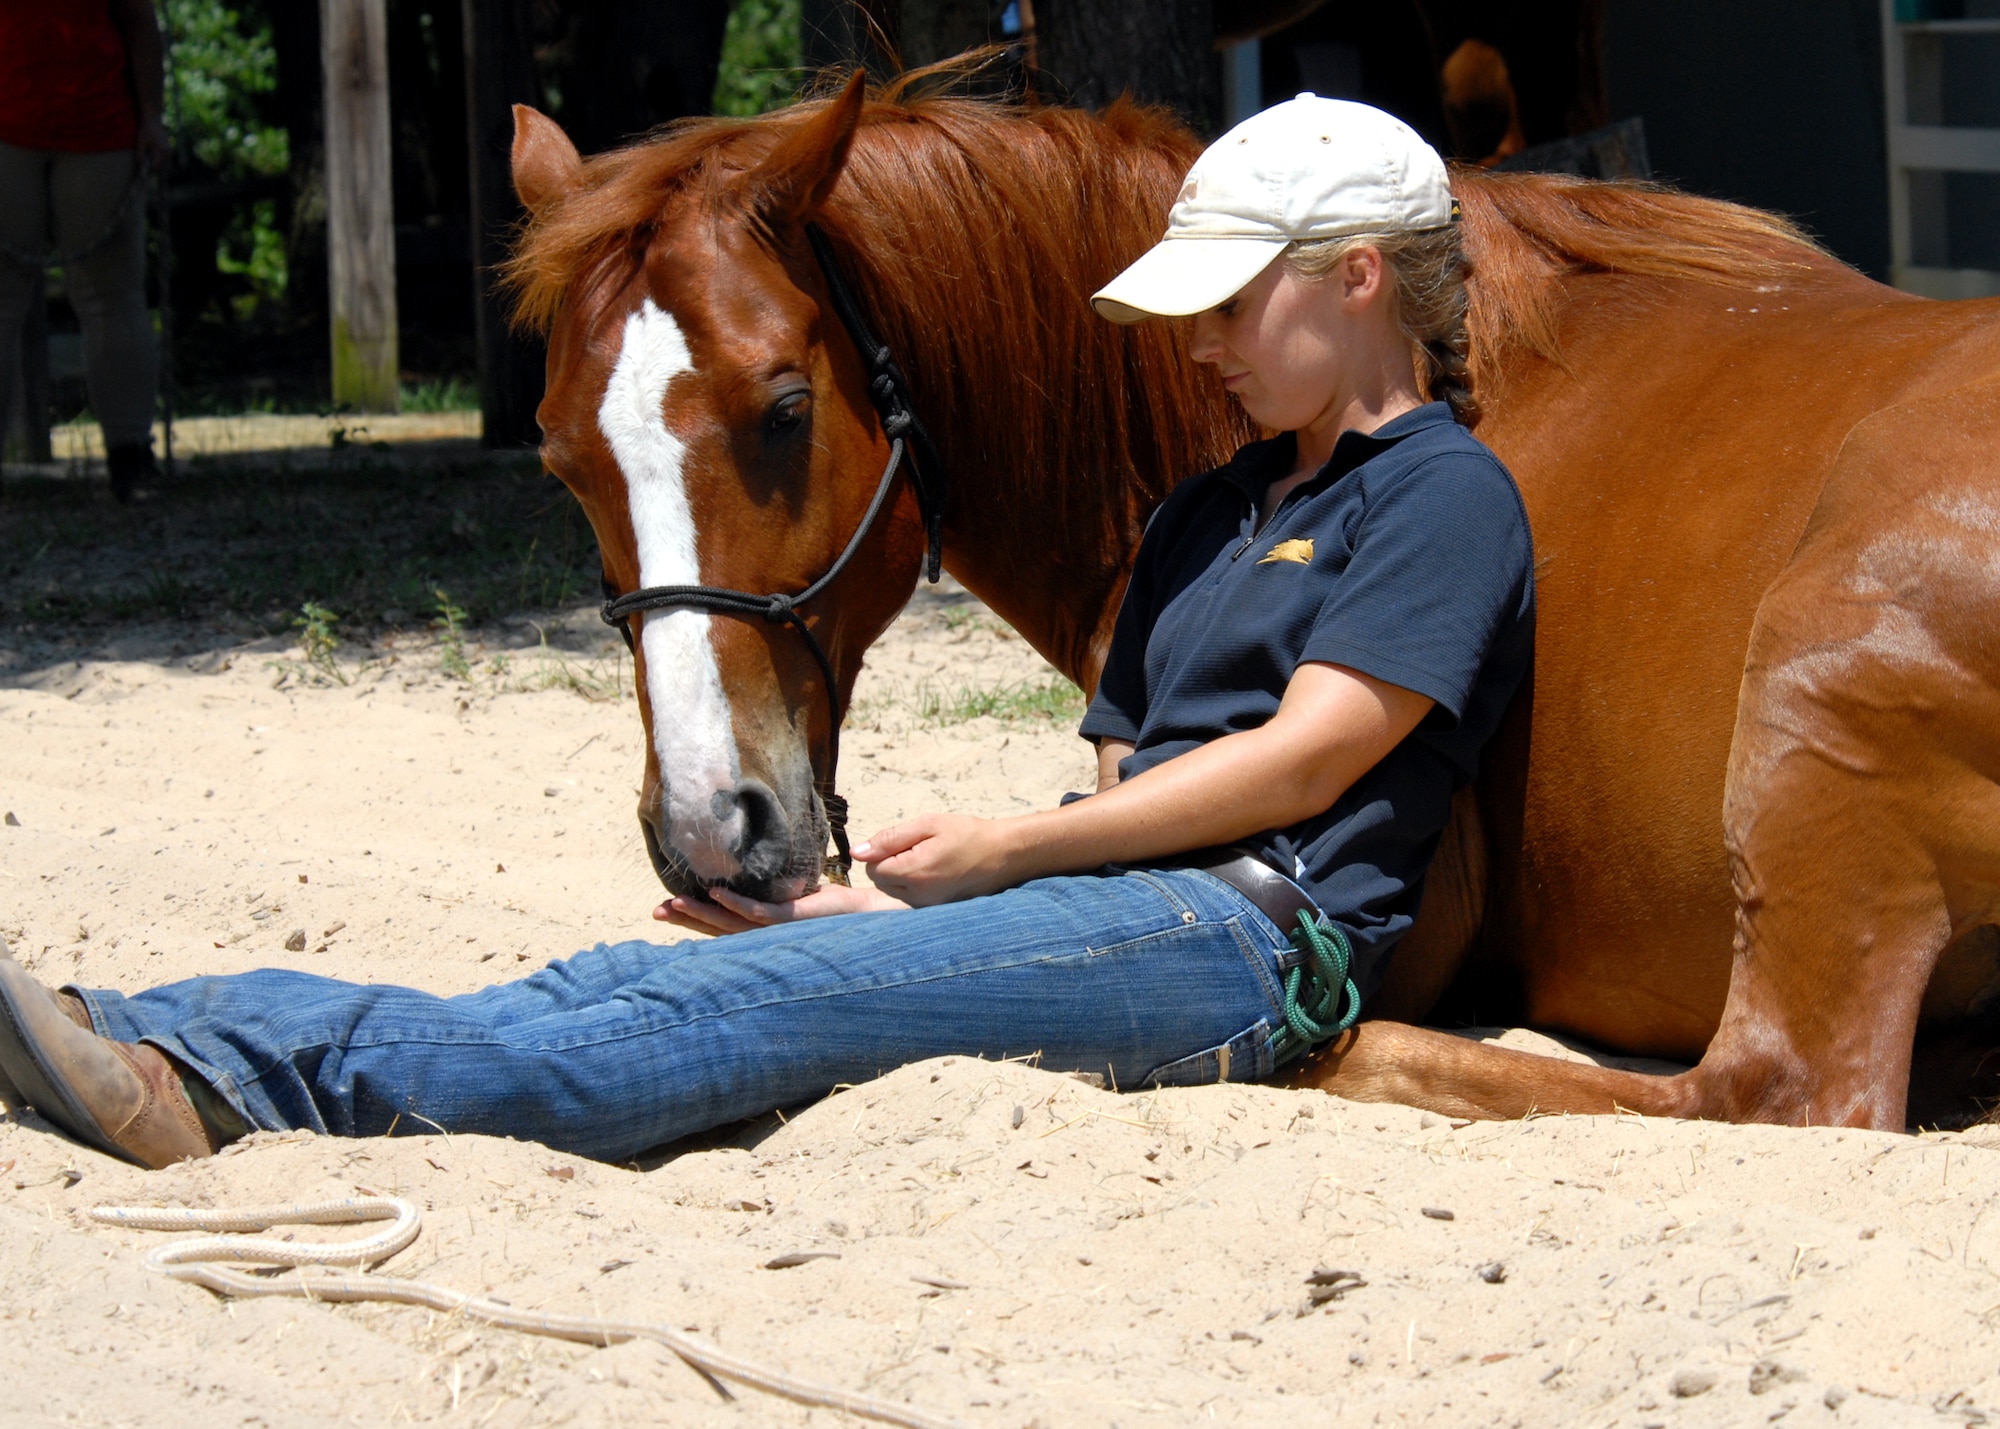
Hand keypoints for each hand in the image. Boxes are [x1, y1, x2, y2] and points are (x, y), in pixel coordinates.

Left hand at [136, 115, 170, 174]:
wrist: (154, 120)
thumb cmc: (146, 130)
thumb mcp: (140, 142)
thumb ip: (140, 155)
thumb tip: (141, 165)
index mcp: (161, 151)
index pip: (156, 167)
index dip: (149, 171)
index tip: (142, 172)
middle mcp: (167, 152)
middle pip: (161, 167)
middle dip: (153, 169)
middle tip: (145, 168)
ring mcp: (169, 151)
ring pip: (164, 164)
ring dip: (157, 165)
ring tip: (148, 163)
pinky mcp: (169, 149)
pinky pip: (165, 159)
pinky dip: (159, 161)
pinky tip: (152, 158)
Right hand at [652, 881, 905, 935]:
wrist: (876, 915)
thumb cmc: (841, 907)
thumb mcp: (799, 895)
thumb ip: (775, 891)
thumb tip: (753, 872)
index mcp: (766, 930)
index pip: (722, 925)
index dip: (692, 917)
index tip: (664, 907)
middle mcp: (769, 935)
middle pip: (718, 929)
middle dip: (687, 918)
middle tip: (656, 911)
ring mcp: (781, 930)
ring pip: (732, 924)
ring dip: (702, 913)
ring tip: (675, 902)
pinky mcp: (795, 920)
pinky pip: (759, 913)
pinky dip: (735, 903)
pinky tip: (716, 892)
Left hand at [855, 814, 1020, 905]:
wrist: (1003, 855)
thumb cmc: (966, 834)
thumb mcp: (928, 825)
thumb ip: (890, 838)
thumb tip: (857, 852)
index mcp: (913, 873)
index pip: (872, 868)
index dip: (883, 850)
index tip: (907, 841)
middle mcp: (917, 896)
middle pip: (880, 881)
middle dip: (890, 863)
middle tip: (920, 848)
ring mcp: (925, 907)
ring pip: (892, 890)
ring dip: (900, 874)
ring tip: (929, 859)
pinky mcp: (933, 910)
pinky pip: (908, 897)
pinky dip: (913, 884)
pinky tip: (935, 872)